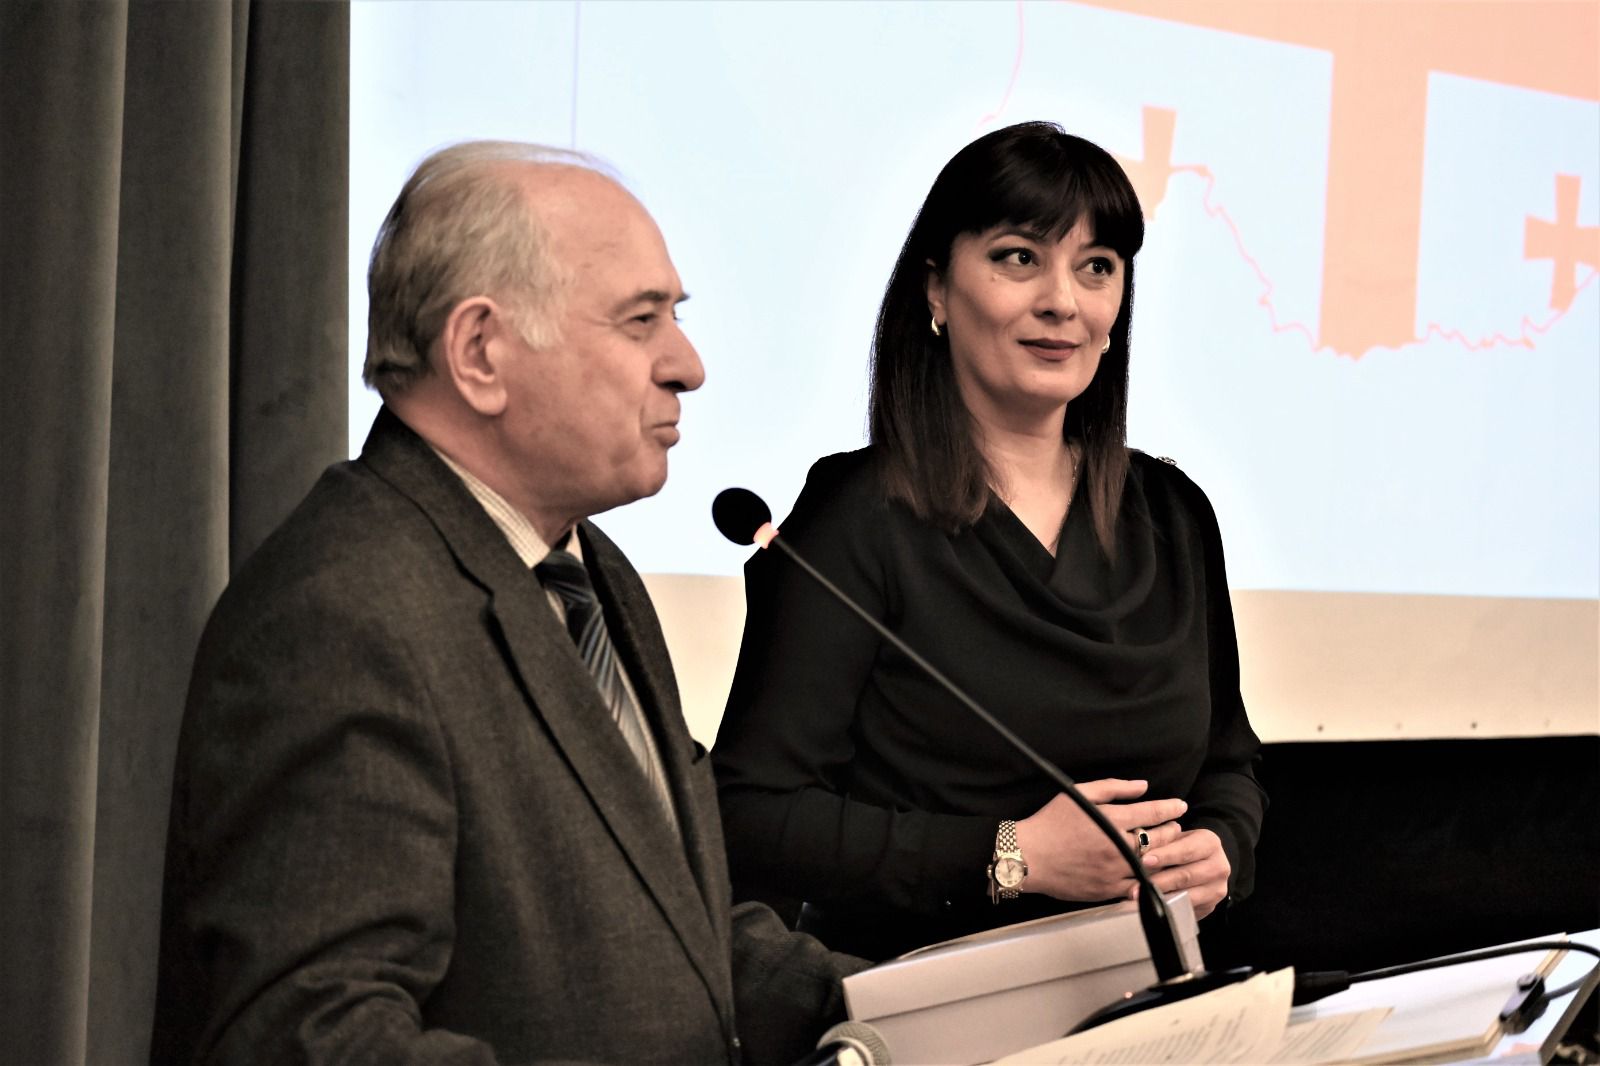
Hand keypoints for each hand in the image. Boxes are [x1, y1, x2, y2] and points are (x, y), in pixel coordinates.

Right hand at [1013, 779, 1186, 902]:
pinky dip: (1152, 879)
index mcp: (1111, 821)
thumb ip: (1113, 787)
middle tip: (1175, 826)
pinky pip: (1139, 888)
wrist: (1027, 856)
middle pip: (1159, 840)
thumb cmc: (1050, 822)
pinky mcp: (1107, 891)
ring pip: (1153, 865)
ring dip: (1167, 855)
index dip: (1170, 808)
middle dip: (1171, 830)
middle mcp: (1117, 848)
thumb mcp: (1078, 794)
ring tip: (1169, 848)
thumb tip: (1143, 786)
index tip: (1180, 806)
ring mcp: (1114, 872)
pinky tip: (1155, 872)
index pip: (1152, 813)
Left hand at [1136, 827, 1229, 918]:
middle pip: (1186, 876)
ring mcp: (1217, 889)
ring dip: (1161, 898)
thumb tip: (1139, 851)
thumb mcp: (1173, 838)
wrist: (1200, 863)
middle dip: (1158, 882)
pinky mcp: (1211, 906)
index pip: (1186, 850)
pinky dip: (1168, 909)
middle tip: (1135, 887)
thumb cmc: (1180, 847)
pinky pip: (1187, 909)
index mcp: (1210, 843)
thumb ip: (1161, 842)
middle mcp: (1219, 866)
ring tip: (1140, 899)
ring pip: (1187, 895)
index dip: (1165, 855)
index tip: (1144, 861)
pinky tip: (1152, 908)